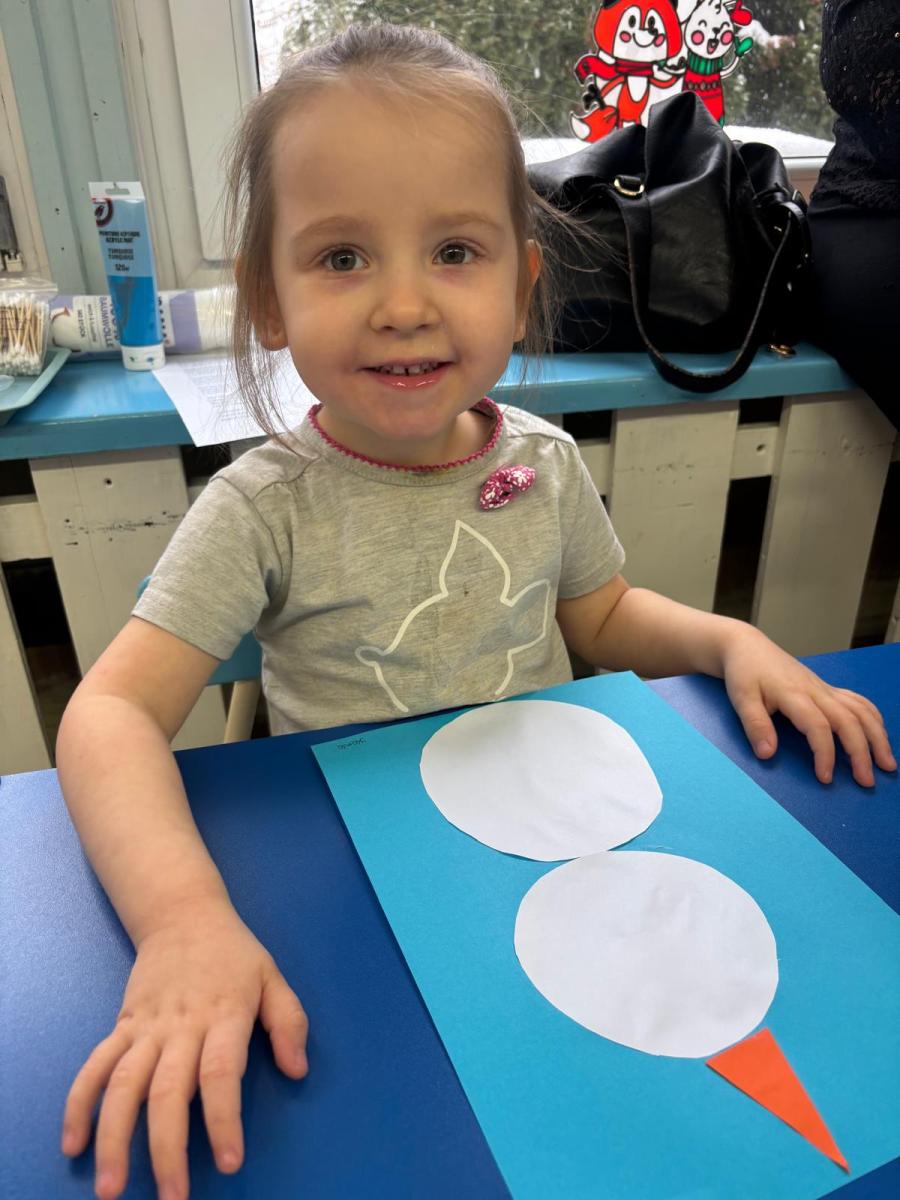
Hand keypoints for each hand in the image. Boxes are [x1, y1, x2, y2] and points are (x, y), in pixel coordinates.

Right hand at [61, 904, 307, 1199]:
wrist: (182, 913)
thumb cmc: (233, 953)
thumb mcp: (272, 976)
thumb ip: (288, 1022)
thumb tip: (298, 1070)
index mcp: (224, 1014)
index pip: (221, 1072)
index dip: (224, 1117)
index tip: (229, 1161)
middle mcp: (181, 1025)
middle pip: (168, 1090)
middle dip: (167, 1148)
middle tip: (171, 1198)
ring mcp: (146, 1027)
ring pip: (124, 1085)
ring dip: (114, 1137)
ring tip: (110, 1187)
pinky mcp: (121, 1026)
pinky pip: (95, 1067)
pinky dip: (80, 1103)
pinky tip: (74, 1143)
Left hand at [722, 628, 895, 785]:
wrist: (748, 647)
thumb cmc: (744, 673)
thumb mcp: (741, 698)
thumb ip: (755, 725)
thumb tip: (767, 754)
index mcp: (794, 694)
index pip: (818, 726)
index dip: (825, 754)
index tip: (825, 778)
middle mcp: (816, 690)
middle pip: (849, 721)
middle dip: (862, 752)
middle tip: (867, 781)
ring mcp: (825, 688)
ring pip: (861, 710)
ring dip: (878, 737)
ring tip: (887, 763)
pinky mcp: (827, 688)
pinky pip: (858, 701)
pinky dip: (873, 719)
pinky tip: (880, 735)